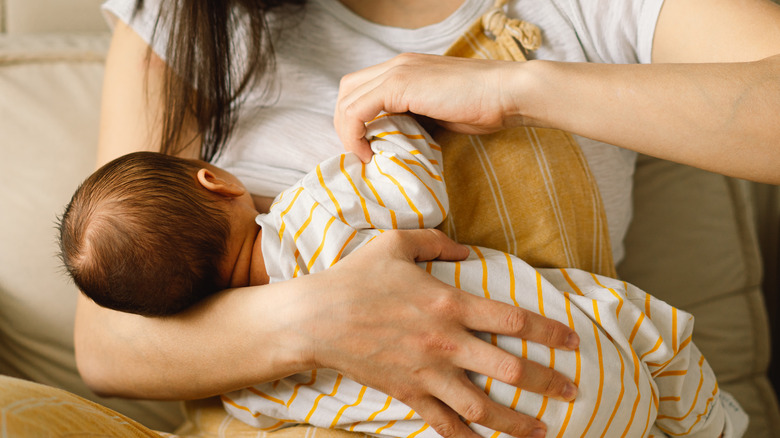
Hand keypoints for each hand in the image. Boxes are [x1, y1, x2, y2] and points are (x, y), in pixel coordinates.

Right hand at [302, 229, 578, 437]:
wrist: (314, 318)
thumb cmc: (355, 277)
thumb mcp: (395, 243)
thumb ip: (436, 242)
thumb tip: (466, 249)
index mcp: (448, 303)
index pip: (512, 319)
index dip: (548, 331)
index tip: (573, 341)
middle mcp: (445, 342)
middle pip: (508, 369)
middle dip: (547, 382)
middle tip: (573, 391)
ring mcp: (427, 373)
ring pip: (482, 407)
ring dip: (517, 422)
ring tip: (544, 430)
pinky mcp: (408, 393)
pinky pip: (443, 423)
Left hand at [335, 53, 526, 161]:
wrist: (507, 93)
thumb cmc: (483, 106)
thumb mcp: (439, 113)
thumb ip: (415, 119)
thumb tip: (397, 140)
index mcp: (404, 69)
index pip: (360, 89)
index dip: (355, 120)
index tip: (367, 147)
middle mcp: (396, 65)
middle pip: (347, 91)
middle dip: (344, 124)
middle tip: (361, 152)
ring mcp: (397, 71)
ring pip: (347, 99)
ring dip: (347, 131)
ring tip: (364, 155)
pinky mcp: (400, 85)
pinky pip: (358, 110)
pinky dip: (355, 133)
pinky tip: (369, 152)